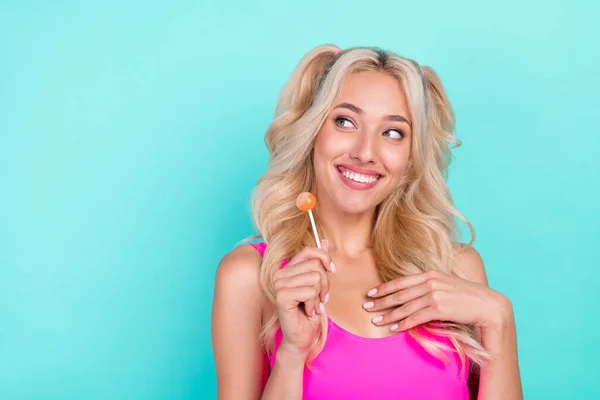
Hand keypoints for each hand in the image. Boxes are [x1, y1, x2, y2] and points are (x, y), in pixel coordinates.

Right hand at [273, 241, 334, 359]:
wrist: (301, 338)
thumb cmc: (309, 313)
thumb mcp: (318, 284)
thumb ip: (319, 263)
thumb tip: (325, 241)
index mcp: (287, 269)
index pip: (309, 251)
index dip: (324, 258)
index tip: (331, 270)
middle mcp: (279, 274)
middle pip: (315, 265)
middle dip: (325, 283)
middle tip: (321, 298)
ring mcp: (278, 285)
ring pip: (314, 277)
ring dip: (319, 295)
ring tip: (313, 305)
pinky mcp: (282, 297)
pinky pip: (310, 291)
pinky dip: (314, 303)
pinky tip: (308, 311)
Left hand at [363, 270, 510, 331]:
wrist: (488, 305)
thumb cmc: (467, 297)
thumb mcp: (447, 285)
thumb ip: (430, 286)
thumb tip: (414, 294)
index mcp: (431, 274)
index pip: (402, 281)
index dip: (384, 287)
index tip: (371, 293)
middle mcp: (430, 282)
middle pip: (399, 294)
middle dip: (381, 301)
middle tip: (366, 306)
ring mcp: (435, 294)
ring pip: (405, 307)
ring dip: (388, 315)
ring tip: (376, 321)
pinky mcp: (439, 308)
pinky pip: (416, 317)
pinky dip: (404, 323)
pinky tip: (394, 328)